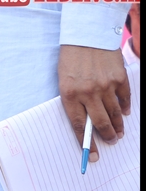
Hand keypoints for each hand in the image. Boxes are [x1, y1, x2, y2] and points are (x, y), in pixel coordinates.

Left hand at [58, 44, 130, 163]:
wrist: (86, 34)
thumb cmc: (71, 57)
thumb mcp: (64, 78)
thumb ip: (74, 99)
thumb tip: (86, 120)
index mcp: (69, 93)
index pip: (79, 125)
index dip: (86, 142)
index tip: (91, 156)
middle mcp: (88, 92)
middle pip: (100, 123)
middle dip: (106, 137)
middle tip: (110, 141)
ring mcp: (105, 86)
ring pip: (114, 114)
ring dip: (117, 126)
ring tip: (118, 132)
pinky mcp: (119, 79)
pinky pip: (125, 100)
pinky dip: (125, 108)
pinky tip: (123, 113)